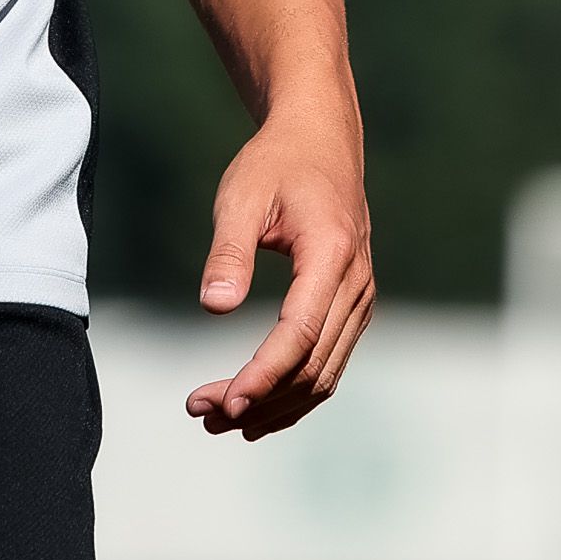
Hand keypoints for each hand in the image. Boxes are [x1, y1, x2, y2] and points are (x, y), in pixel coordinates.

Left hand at [184, 101, 373, 439]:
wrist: (320, 141)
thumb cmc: (276, 163)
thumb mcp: (241, 196)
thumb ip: (228, 252)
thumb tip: (214, 308)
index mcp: (332, 253)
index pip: (300, 332)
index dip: (264, 374)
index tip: (226, 402)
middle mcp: (356, 283)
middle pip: (313, 365)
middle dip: (259, 399)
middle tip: (200, 412)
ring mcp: (360, 298)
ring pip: (324, 374)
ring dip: (275, 405)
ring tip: (217, 418)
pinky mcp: (351, 307)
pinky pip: (328, 363)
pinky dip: (294, 392)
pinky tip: (256, 407)